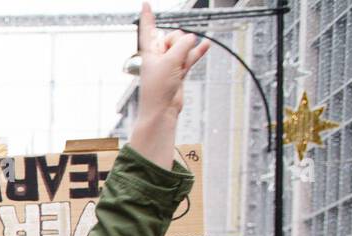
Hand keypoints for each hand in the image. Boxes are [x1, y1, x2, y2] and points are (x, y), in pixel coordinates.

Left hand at [136, 4, 208, 120]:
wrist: (162, 110)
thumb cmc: (157, 89)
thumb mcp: (170, 61)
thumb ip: (183, 45)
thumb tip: (193, 38)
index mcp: (148, 51)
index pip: (148, 28)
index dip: (147, 15)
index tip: (145, 3)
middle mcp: (158, 55)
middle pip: (173, 36)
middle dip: (177, 44)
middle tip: (171, 62)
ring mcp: (169, 63)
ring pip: (183, 47)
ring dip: (187, 51)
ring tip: (180, 66)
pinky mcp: (178, 71)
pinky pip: (190, 56)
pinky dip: (197, 51)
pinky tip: (206, 45)